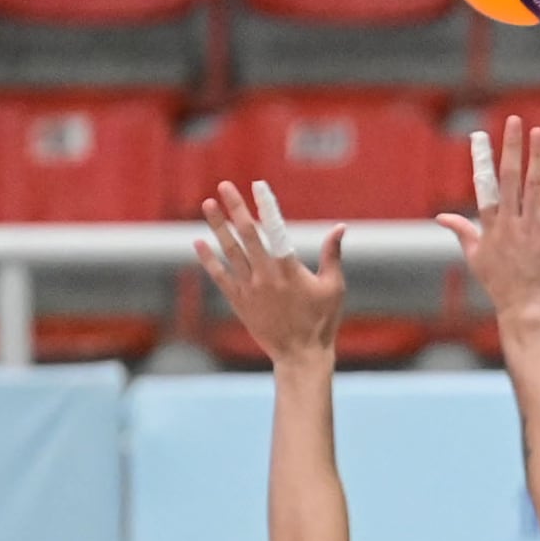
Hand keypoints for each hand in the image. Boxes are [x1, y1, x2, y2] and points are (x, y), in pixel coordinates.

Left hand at [194, 180, 348, 364]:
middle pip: (247, 234)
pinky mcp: (239, 302)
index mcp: (290, 269)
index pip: (275, 229)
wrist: (300, 355)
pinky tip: (199, 242)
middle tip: (225, 185)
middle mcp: (266, 276)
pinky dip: (209, 259)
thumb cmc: (322, 321)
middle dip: (235, 208)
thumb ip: (333, 255)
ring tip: (207, 204)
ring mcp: (250, 289)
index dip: (265, 206)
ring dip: (218, 226)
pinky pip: (220, 276)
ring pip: (230, 251)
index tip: (258, 186)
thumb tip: (340, 227)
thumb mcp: (334, 287)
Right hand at [436, 117, 539, 326]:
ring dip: (537, 157)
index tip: (482, 136)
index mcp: (490, 225)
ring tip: (538, 133)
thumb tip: (440, 217)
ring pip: (535, 185)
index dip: (483, 160)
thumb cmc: (499, 284)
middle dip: (511, 147)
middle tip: (515, 121)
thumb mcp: (474, 256)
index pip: (484, 185)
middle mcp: (509, 222)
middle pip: (509, 177)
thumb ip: (461, 231)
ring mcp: (531, 227)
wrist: (524, 307)